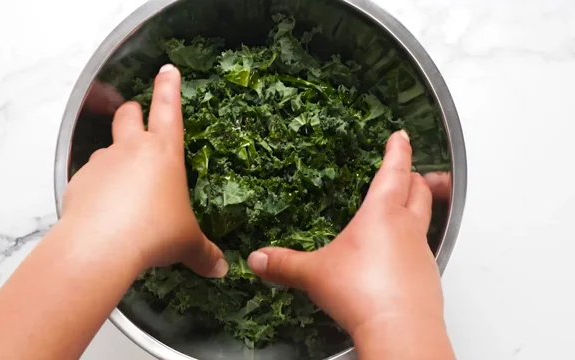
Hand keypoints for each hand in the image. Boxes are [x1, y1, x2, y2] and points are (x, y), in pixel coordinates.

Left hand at [62, 64, 227, 277]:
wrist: (101, 247)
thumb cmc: (154, 233)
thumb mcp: (186, 244)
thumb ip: (204, 253)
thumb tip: (220, 269)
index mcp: (163, 153)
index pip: (167, 108)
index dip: (168, 87)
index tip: (166, 69)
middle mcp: (131, 150)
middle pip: (127, 115)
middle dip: (132, 112)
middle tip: (136, 117)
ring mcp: (102, 164)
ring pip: (107, 149)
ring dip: (115, 158)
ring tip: (124, 186)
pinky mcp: (79, 182)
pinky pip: (90, 179)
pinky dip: (98, 188)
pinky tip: (104, 212)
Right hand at [247, 131, 443, 336]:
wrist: (400, 331)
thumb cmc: (362, 292)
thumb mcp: (314, 274)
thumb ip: (284, 264)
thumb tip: (257, 259)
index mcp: (382, 214)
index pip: (394, 172)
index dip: (398, 151)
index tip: (401, 136)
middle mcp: (407, 229)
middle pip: (420, 191)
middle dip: (416, 176)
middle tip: (411, 170)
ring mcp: (422, 253)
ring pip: (426, 220)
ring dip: (419, 209)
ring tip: (405, 210)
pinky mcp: (428, 278)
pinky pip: (423, 251)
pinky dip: (413, 244)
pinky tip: (398, 258)